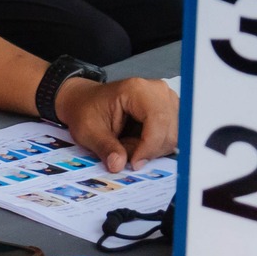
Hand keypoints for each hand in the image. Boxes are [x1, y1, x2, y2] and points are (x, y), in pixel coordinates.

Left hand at [54, 75, 177, 172]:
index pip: (158, 121)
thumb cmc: (86, 110)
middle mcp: (158, 91)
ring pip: (172, 137)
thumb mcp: (88, 131)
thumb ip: (105, 148)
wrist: (84, 101)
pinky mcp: (170, 111)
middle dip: (148, 150)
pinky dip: (153, 146)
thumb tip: (118, 165)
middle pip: (169, 132)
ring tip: (126, 144)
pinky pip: (170, 137)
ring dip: (150, 149)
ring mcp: (167, 100)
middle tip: (124, 153)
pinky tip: (135, 141)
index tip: (134, 163)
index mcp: (137, 90)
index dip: (149, 147)